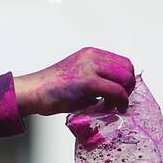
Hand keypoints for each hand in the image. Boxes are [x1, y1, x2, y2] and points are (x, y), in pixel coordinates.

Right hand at [15, 47, 135, 117]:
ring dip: (125, 95)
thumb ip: (96, 78)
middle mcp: (93, 56)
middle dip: (128, 87)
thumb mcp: (78, 76)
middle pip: (127, 69)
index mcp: (91, 53)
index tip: (119, 93)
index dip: (126, 80)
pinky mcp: (88, 82)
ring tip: (113, 106)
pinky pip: (116, 91)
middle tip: (119, 101)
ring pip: (125, 79)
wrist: (34, 91)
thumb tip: (113, 92)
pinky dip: (120, 101)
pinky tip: (113, 109)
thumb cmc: (52, 89)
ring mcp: (91, 68)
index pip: (122, 62)